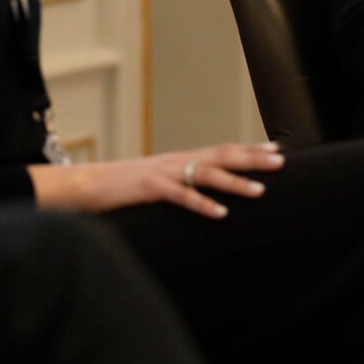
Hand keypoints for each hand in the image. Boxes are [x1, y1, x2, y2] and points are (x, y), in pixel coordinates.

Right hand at [27, 142, 284, 218]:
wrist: (82, 185)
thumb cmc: (118, 188)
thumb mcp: (154, 182)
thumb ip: (178, 183)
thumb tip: (200, 191)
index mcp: (177, 159)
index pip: (220, 150)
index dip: (248, 149)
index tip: (275, 149)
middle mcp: (174, 161)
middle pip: (220, 155)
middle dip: (252, 158)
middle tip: (280, 161)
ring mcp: (162, 173)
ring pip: (206, 173)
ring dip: (235, 182)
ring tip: (259, 191)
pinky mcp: (148, 188)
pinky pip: (180, 196)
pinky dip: (202, 205)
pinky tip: (220, 214)